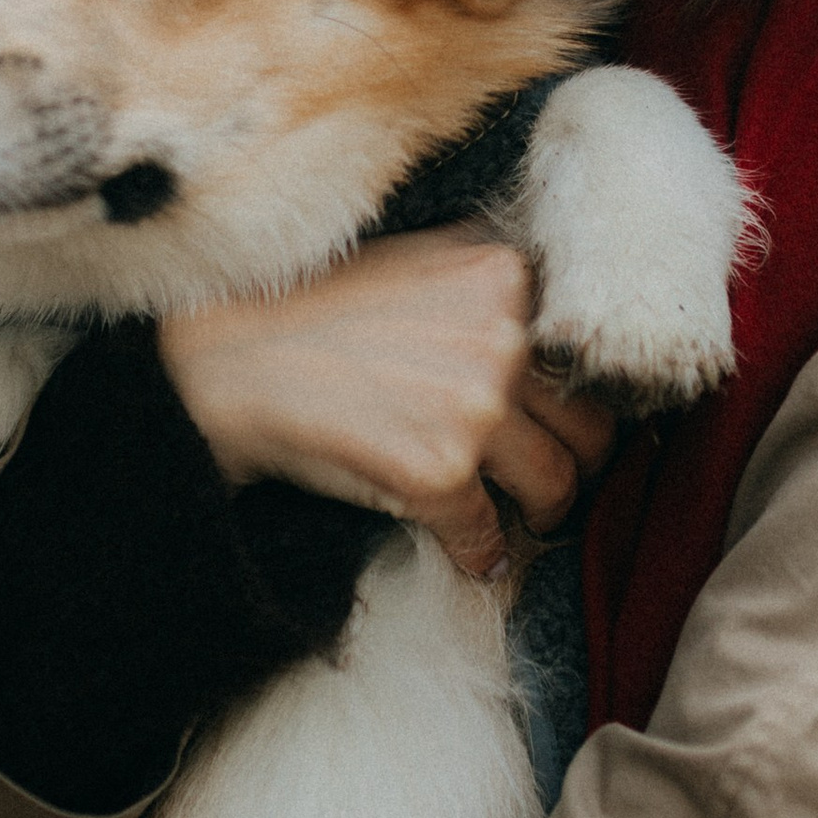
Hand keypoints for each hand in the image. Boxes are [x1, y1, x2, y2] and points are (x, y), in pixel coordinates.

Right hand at [158, 231, 614, 575]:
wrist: (226, 360)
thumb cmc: (313, 310)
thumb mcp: (417, 260)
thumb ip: (487, 284)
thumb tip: (549, 333)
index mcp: (504, 276)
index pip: (584, 352)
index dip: (577, 394)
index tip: (566, 421)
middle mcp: (502, 337)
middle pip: (591, 424)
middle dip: (578, 459)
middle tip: (553, 478)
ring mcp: (474, 406)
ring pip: (558, 484)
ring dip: (543, 512)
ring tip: (522, 518)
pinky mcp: (438, 473)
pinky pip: (486, 536)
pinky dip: (480, 555)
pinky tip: (471, 557)